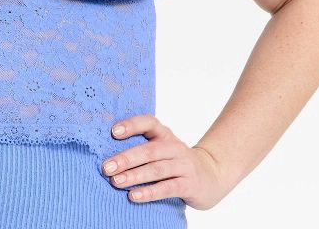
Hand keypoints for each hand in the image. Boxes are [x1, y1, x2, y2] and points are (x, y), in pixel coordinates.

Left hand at [101, 114, 228, 210]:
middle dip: (125, 159)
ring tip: (115, 181)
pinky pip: (167, 188)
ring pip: (156, 169)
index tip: (113, 132)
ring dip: (134, 176)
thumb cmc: (176, 161)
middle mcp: (174, 146)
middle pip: (148, 150)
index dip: (131, 125)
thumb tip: (109, 154)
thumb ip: (143, 147)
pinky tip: (134, 196)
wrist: (212, 175)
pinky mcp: (190, 184)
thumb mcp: (163, 148)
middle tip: (106, 167)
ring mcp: (183, 165)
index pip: (148, 122)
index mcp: (165, 134)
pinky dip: (149, 192)